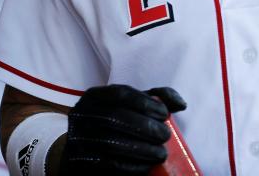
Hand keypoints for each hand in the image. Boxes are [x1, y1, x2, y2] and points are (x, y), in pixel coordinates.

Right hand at [60, 84, 185, 174]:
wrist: (84, 151)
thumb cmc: (115, 125)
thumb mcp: (132, 107)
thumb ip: (156, 99)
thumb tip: (181, 104)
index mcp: (95, 95)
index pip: (120, 93)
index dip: (144, 102)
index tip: (165, 114)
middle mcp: (81, 114)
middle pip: (116, 117)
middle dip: (145, 127)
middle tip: (166, 136)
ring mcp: (77, 137)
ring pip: (111, 142)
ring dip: (141, 149)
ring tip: (161, 154)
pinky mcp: (79, 160)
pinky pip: (107, 164)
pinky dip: (131, 166)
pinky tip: (147, 166)